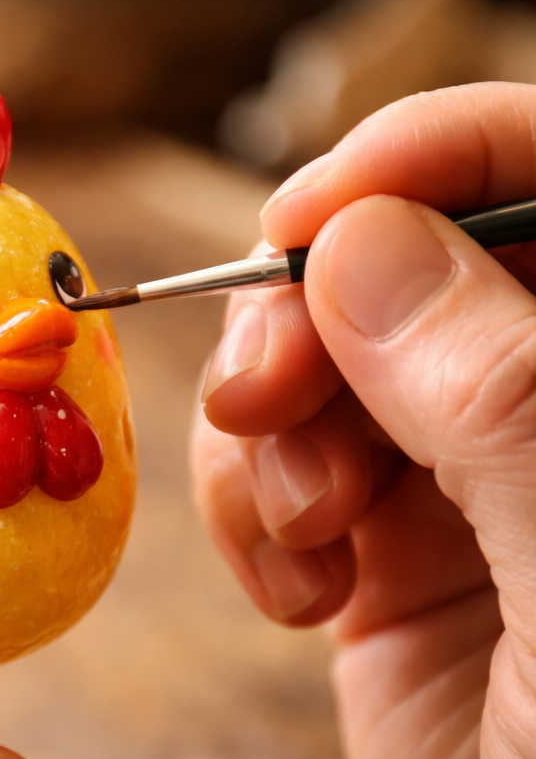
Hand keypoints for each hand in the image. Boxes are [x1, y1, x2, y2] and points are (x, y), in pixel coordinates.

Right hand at [192, 83, 535, 758]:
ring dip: (270, 436)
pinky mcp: (381, 555)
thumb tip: (363, 248)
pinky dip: (251, 514)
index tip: (302, 226)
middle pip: (395, 269)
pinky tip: (293, 591)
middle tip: (259, 404)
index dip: (419, 167)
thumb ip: (506, 406)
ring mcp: (461, 480)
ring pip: (315, 370)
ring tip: (299, 537)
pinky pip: (277, 473)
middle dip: (304, 324)